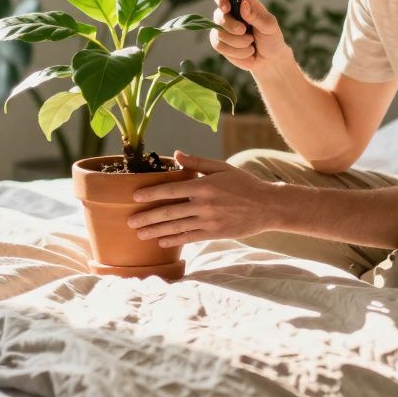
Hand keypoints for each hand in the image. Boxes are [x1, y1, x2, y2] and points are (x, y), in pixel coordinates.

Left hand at [125, 150, 281, 246]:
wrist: (267, 206)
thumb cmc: (243, 183)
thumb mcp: (221, 167)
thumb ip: (197, 162)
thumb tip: (176, 154)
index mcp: (204, 186)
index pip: (171, 190)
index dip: (151, 194)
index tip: (135, 198)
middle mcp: (204, 205)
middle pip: (169, 212)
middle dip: (147, 217)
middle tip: (130, 221)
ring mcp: (209, 221)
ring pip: (176, 227)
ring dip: (156, 231)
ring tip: (140, 234)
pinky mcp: (214, 233)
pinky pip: (190, 238)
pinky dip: (174, 240)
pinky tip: (161, 242)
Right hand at [208, 0, 289, 71]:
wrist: (270, 60)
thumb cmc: (271, 39)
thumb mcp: (269, 26)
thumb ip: (256, 15)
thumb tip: (244, 3)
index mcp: (243, 5)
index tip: (226, 8)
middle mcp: (230, 15)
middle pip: (218, 16)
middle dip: (231, 27)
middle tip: (244, 31)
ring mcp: (223, 29)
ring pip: (218, 33)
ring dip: (237, 42)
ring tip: (251, 44)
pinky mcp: (220, 43)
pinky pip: (219, 46)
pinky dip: (235, 52)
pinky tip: (246, 51)